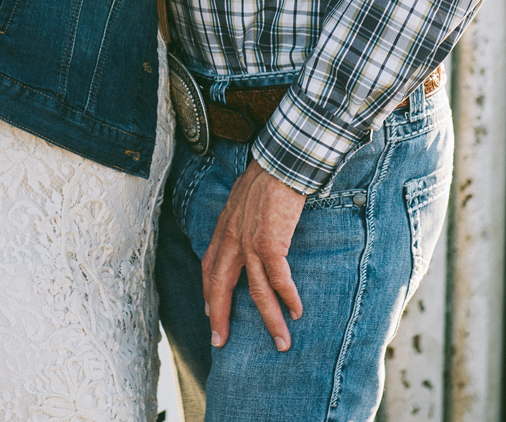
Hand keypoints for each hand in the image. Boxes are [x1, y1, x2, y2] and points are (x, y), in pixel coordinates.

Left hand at [202, 159, 306, 350]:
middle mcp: (232, 238)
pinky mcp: (272, 243)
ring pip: (256, 292)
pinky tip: (296, 311)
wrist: (281, 162)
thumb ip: (239, 219)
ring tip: (280, 342)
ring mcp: (250, 243)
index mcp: (224, 228)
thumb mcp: (241, 199)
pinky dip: (288, 298)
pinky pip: (279, 280)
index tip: (211, 313)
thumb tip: (245, 231)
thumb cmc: (267, 176)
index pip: (210, 266)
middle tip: (220, 341)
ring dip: (269, 320)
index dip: (209, 293)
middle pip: (220, 286)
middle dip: (220, 317)